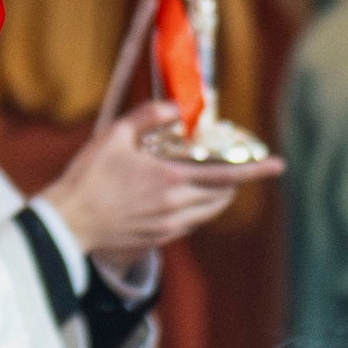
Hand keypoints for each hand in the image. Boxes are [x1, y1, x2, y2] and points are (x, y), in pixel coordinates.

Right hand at [36, 100, 275, 266]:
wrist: (69, 223)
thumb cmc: (88, 177)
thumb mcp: (115, 135)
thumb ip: (148, 116)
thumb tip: (175, 107)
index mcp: (171, 178)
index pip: (226, 174)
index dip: (256, 170)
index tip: (278, 165)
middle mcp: (176, 204)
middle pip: (222, 197)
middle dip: (236, 183)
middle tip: (239, 169)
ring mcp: (168, 225)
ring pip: (208, 213)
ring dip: (218, 198)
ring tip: (215, 183)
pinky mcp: (157, 239)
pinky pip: (189, 224)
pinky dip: (196, 210)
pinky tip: (182, 199)